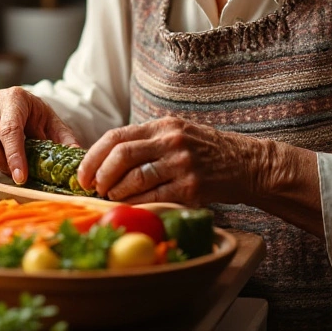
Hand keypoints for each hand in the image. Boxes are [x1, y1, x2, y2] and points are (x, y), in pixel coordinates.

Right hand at [0, 86, 79, 184]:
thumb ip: (64, 138)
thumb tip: (77, 155)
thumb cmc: (35, 114)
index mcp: (14, 98)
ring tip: (12, 166)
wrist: (17, 102)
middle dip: (2, 161)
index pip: (10, 129)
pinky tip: (2, 156)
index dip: (14, 155)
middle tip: (18, 176)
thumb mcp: (52, 122)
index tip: (21, 177)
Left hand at [77, 116, 262, 205]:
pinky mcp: (193, 188)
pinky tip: (132, 206)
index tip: (83, 173)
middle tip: (94, 188)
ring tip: (111, 197)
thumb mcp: (177, 134)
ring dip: (117, 192)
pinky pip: (155, 198)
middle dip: (100, 175)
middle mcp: (171, 141)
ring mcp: (182, 164)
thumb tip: (105, 159)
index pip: (116, 136)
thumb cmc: (206, 152)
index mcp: (162, 126)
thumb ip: (146, 141)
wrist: (248, 164)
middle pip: (121, 156)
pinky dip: (138, 204)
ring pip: (135, 179)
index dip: (93, 156)